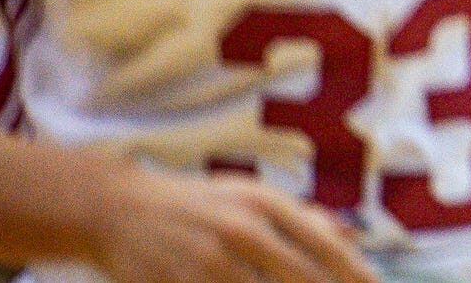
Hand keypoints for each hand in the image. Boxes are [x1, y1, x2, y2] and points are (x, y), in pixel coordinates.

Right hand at [89, 169, 381, 282]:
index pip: (321, 242)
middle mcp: (240, 229)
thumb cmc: (197, 205)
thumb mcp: (248, 196)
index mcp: (262, 203)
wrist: (119, 210)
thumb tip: (348, 235)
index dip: (352, 271)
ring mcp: (207, 260)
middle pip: (299, 275)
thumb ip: (299, 216)